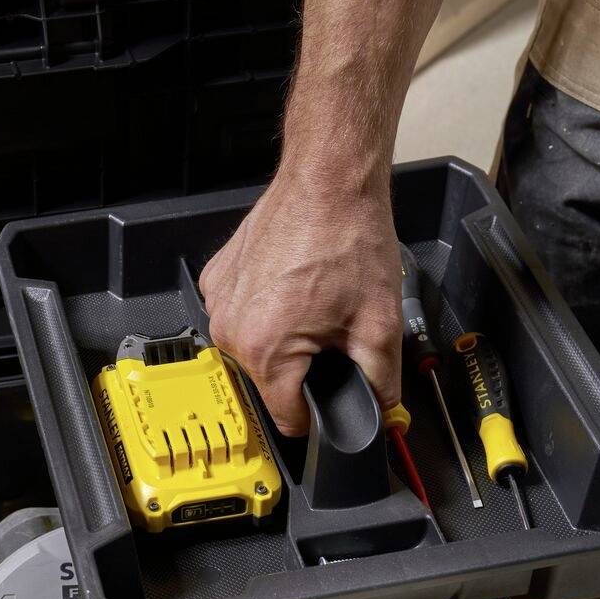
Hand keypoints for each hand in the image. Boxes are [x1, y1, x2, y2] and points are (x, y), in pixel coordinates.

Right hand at [201, 171, 403, 435]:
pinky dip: (266, 309)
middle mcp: (231, 330)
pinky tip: (292, 285)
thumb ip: (381, 382)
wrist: (329, 179)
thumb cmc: (348, 237)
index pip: (287, 419)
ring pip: (255, 349)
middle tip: (331, 329)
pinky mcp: (218, 280)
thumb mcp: (379, 324)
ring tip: (312, 301)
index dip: (319, 414)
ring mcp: (219, 303)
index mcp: (265, 350)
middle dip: (304, 367)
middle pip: (271, 382)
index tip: (333, 396)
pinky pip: (243, 316)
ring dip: (283, 337)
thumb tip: (381, 410)